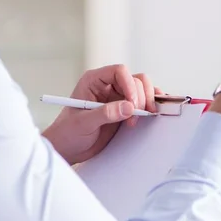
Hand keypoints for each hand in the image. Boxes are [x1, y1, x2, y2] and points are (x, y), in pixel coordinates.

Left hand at [42, 65, 158, 164]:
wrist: (68, 149)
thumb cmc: (68, 133)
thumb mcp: (83, 123)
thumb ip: (105, 114)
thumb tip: (128, 107)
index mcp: (93, 81)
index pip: (119, 71)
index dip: (129, 85)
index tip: (132, 104)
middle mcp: (107, 86)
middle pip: (135, 80)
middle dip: (140, 97)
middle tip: (136, 115)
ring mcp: (117, 97)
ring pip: (142, 89)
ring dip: (147, 102)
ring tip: (142, 117)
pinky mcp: (125, 109)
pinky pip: (143, 101)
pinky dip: (150, 105)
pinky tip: (152, 112)